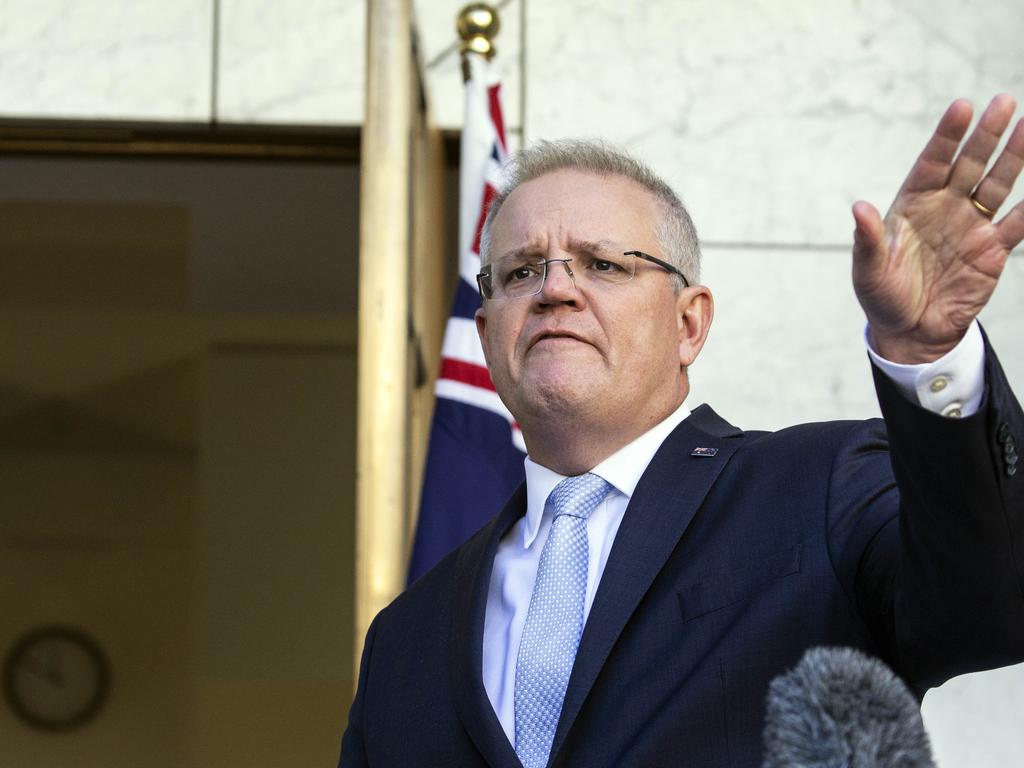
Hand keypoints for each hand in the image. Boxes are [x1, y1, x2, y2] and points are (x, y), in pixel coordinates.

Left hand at [852, 95, 1023, 362]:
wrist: (910, 331)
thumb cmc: (882, 296)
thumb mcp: (868, 270)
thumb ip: (868, 239)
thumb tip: (859, 207)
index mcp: (913, 205)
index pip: (933, 162)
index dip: (947, 136)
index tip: (962, 107)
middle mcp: (946, 207)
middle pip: (970, 164)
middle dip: (987, 135)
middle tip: (1005, 102)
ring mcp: (972, 226)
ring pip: (998, 184)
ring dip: (1014, 157)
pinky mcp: (992, 250)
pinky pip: (1018, 224)